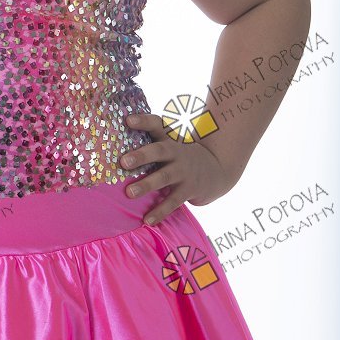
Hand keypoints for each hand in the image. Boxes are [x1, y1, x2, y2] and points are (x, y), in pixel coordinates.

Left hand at [122, 113, 237, 225]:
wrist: (218, 169)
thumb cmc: (183, 156)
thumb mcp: (172, 143)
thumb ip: (151, 140)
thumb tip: (121, 132)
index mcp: (170, 139)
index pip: (156, 125)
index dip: (143, 121)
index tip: (128, 120)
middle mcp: (176, 153)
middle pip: (159, 150)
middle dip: (141, 156)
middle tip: (123, 162)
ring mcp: (183, 172)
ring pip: (164, 178)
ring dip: (146, 185)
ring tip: (129, 193)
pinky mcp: (188, 190)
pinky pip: (172, 202)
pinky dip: (160, 211)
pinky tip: (147, 220)